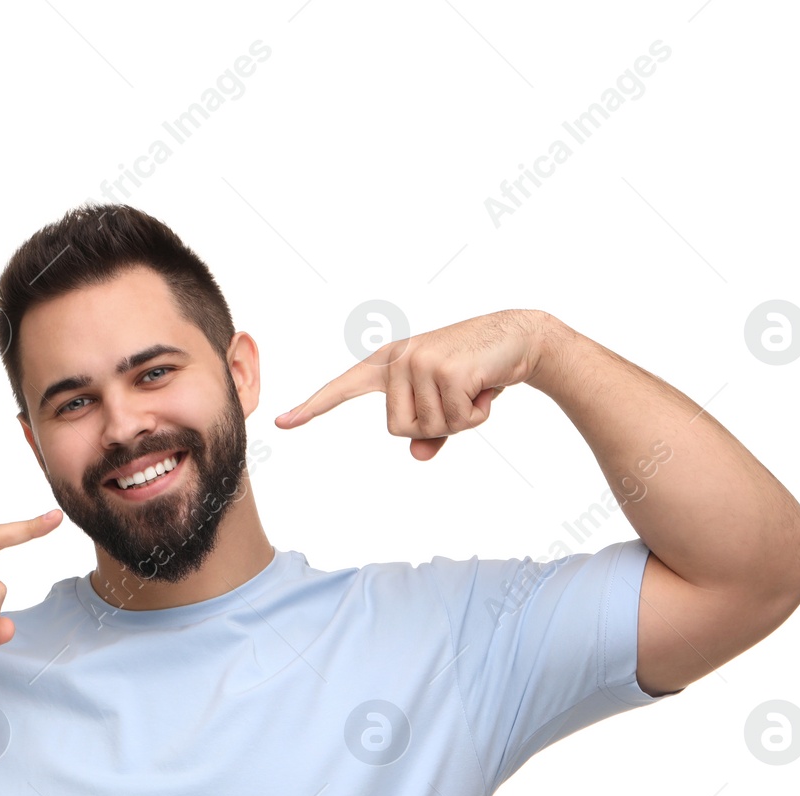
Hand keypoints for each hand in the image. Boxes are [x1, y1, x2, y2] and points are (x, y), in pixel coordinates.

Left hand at [274, 309, 546, 460]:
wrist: (517, 337)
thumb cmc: (477, 372)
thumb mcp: (448, 404)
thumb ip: (430, 432)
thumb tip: (417, 454)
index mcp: (388, 364)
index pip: (342, 388)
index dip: (313, 407)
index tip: (282, 423)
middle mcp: (397, 360)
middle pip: (398, 429)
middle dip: (435, 426)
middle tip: (459, 397)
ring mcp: (419, 363)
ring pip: (426, 428)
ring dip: (458, 420)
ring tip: (472, 388)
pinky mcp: (445, 371)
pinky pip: (454, 421)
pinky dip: (475, 415)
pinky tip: (484, 389)